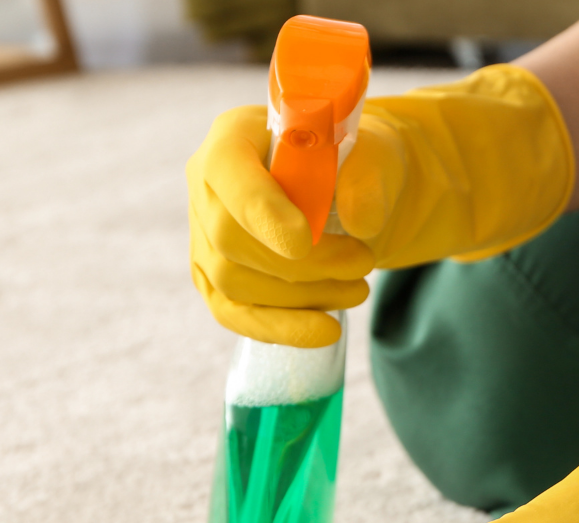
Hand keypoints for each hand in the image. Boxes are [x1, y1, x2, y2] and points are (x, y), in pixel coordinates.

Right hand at [187, 105, 375, 348]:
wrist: (350, 191)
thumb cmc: (356, 164)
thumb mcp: (375, 153)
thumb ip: (370, 176)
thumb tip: (362, 222)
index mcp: (233, 135)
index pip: (229, 173)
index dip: (260, 211)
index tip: (302, 242)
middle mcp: (205, 184)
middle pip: (230, 238)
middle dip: (301, 264)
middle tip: (362, 264)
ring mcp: (203, 235)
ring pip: (233, 281)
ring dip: (301, 296)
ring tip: (357, 289)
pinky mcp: (214, 279)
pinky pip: (234, 314)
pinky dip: (281, 328)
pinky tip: (324, 330)